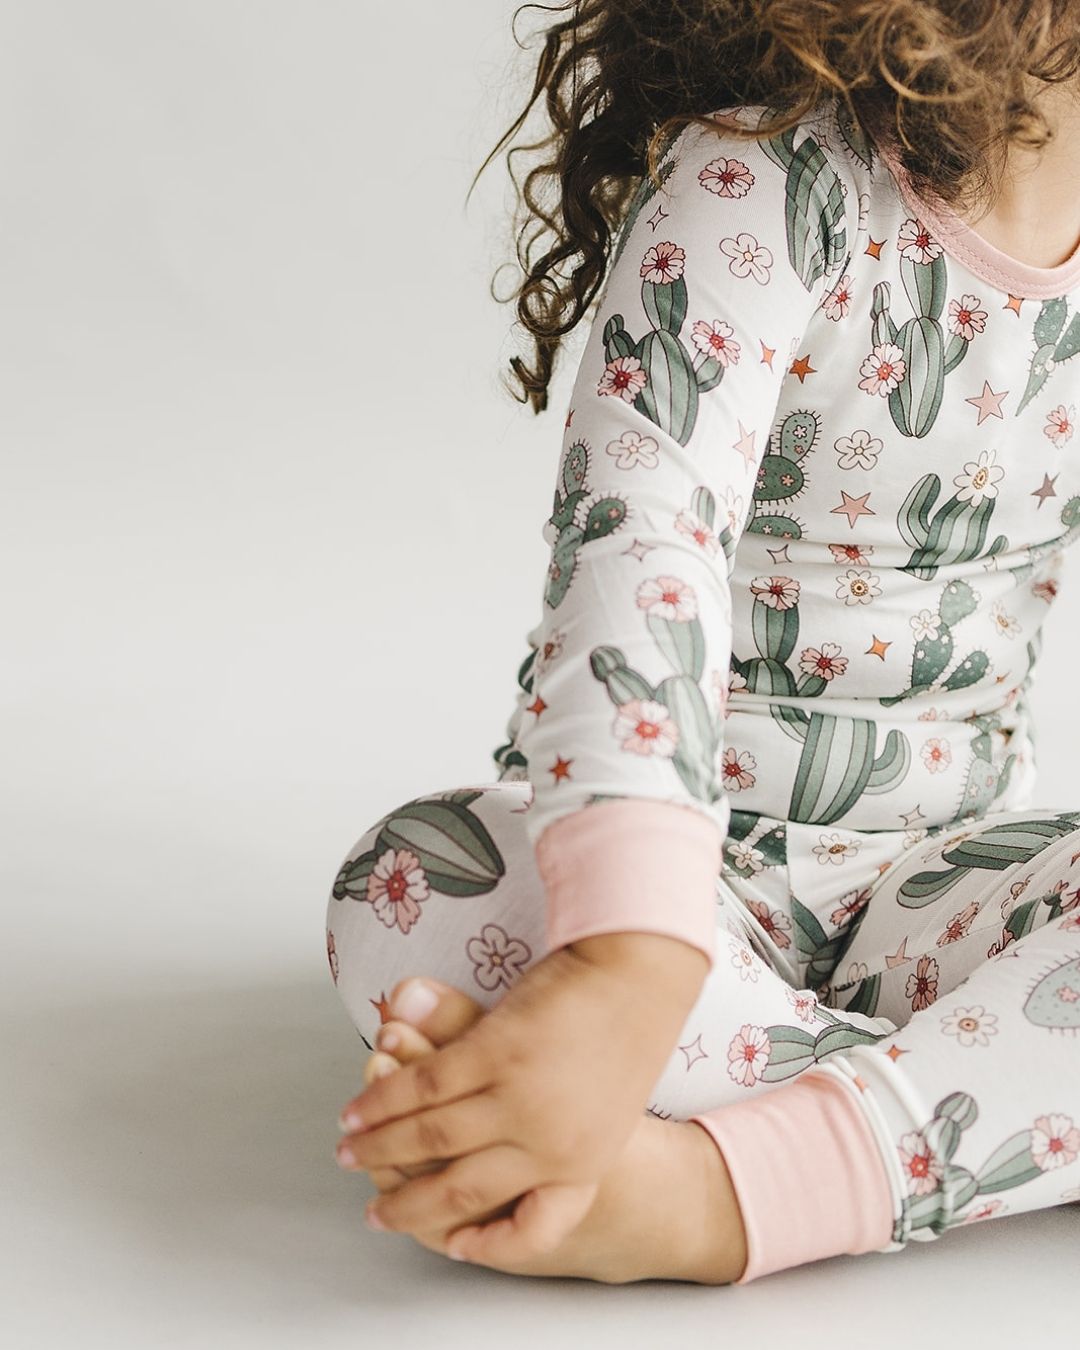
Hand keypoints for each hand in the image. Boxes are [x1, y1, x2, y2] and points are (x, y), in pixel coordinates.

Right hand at [336, 932, 707, 1261]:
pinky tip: (359, 1108)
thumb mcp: (608, 1103)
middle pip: (459, 1193)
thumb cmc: (627, 1024)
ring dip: (379, 1148)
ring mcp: (521, 1100)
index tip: (454, 1245)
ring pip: (429, 1140)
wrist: (641, 968)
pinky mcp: (496, 1052)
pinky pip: (423, 1088)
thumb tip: (503, 1155)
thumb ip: (560, 1132)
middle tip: (374, 1212)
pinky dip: (383, 1102)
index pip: (535, 1227)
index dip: (490, 1243)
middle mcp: (549, 1145)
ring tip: (348, 1152)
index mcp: (585, 1164)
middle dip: (408, 1207)